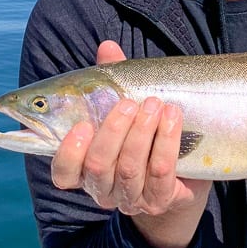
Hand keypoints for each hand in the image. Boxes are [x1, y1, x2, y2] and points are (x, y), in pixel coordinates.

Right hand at [50, 41, 210, 247]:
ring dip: (141, 133)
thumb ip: (113, 79)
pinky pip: (160, 173)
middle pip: (97, 166)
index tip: (81, 126)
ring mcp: (131, 198)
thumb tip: (107, 47)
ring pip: (128, 169)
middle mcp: (103, 189)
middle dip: (113, 132)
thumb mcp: (127, 105)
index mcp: (85, 169)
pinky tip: (172, 118)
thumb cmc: (144, 133)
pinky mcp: (160, 200)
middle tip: (128, 104)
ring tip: (155, 105)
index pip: (63, 173)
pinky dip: (165, 142)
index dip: (67, 153)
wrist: (184, 171)